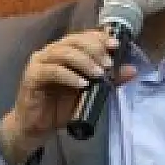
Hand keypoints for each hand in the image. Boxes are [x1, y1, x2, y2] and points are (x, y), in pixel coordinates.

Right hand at [0, 30, 135, 164]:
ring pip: (63, 53)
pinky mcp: (32, 76)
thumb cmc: (61, 107)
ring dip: (84, 61)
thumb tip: (132, 70)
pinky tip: (82, 84)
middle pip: (73, 41)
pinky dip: (69, 76)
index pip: (83, 36)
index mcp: (64, 51)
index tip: (115, 45)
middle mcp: (51, 52)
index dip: (99, 38)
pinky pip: (52, 71)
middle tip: (108, 64)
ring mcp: (39, 62)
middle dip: (94, 49)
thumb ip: (109, 80)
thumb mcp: (90, 93)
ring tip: (98, 74)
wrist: (37, 128)